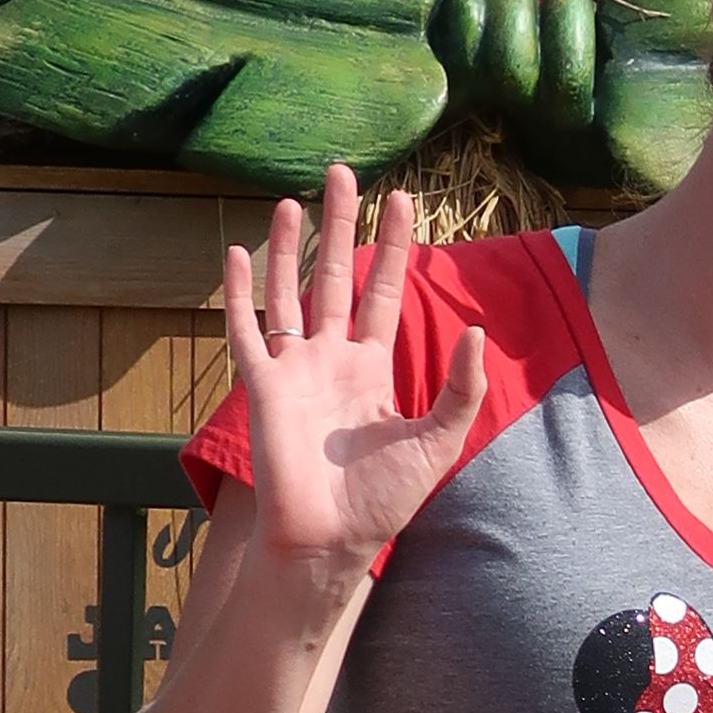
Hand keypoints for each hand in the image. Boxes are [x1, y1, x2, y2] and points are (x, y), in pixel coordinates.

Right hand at [220, 163, 487, 576]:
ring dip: (288, 247)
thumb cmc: (384, 499)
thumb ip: (459, 386)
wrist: (333, 540)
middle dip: (340, 226)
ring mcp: (294, 370)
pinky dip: (240, 294)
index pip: (383, 291)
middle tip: (342, 172)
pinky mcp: (262, 387)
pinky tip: (236, 253)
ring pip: (289, 293)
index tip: (405, 199)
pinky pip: (246, 331)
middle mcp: (331, 360)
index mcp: (371, 367)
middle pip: (335, 276)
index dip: (393, 246)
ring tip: (290, 200)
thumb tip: (476, 330)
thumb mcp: (438, 438)